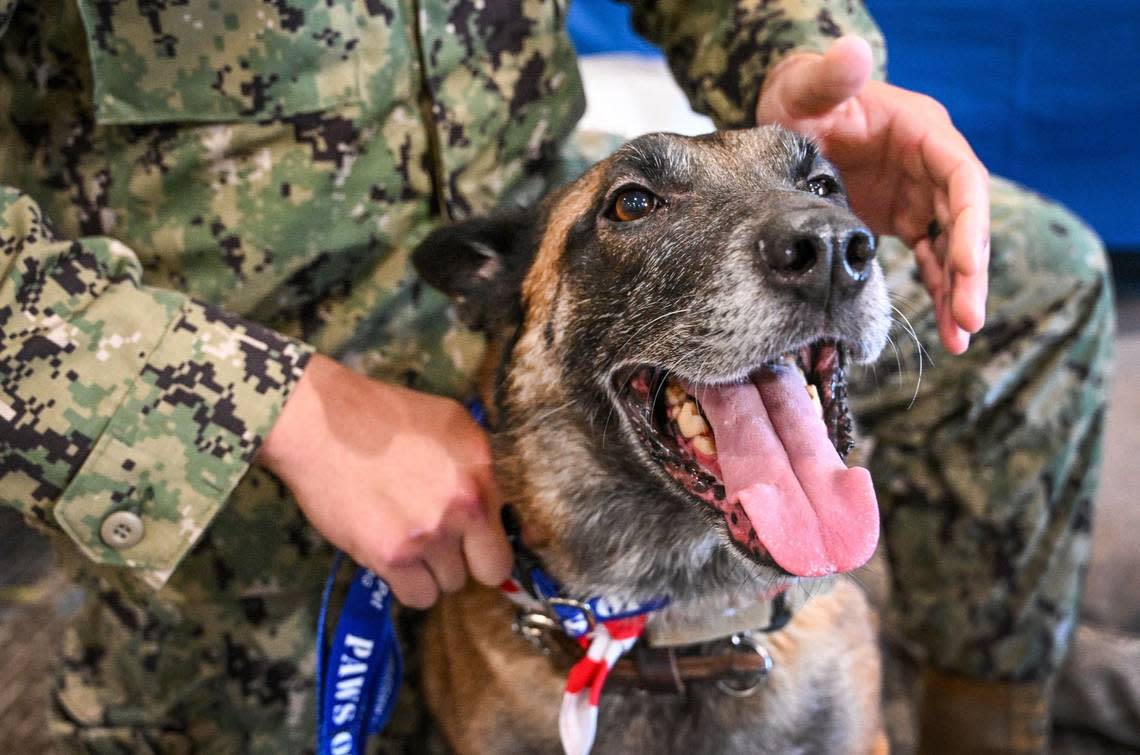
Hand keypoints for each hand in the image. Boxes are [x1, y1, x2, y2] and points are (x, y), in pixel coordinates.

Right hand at [257, 354, 511, 607]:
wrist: (320, 426)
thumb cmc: (384, 417)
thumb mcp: (451, 423)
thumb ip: (483, 465)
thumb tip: (507, 510)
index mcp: (481, 472)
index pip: (513, 534)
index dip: (494, 540)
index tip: (481, 542)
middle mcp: (462, 507)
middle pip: (489, 570)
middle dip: (470, 560)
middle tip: (446, 543)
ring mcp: (428, 535)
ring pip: (449, 584)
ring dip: (433, 570)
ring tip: (409, 539)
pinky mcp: (391, 556)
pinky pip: (416, 596)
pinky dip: (407, 584)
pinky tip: (394, 557)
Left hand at [757, 35, 989, 353]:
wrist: (789, 113)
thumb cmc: (801, 96)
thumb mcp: (808, 87)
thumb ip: (830, 74)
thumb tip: (853, 50)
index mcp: (922, 132)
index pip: (963, 180)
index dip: (970, 225)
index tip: (967, 269)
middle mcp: (929, 165)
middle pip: (965, 222)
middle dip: (969, 272)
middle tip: (968, 321)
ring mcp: (918, 194)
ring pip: (951, 248)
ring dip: (958, 292)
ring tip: (961, 339)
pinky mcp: (901, 219)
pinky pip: (928, 259)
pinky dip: (936, 291)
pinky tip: (943, 330)